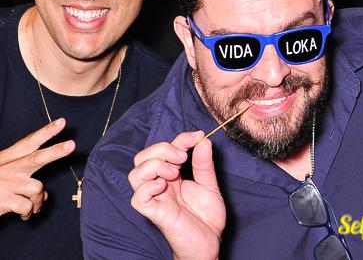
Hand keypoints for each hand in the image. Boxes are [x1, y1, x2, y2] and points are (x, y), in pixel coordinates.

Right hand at [0, 118, 74, 219]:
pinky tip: (23, 216)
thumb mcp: (4, 178)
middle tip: (72, 145)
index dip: (46, 132)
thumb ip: (25, 182)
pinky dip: (28, 213)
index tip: (62, 122)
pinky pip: (27, 207)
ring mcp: (7, 184)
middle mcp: (8, 169)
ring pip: (38, 188)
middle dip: (55, 152)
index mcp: (7, 159)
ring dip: (37, 201)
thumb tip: (44, 195)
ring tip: (32, 207)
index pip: (29, 142)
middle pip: (36, 158)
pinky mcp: (5, 200)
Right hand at [129, 131, 224, 259]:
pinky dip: (148, 187)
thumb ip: (204, 165)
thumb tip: (203, 141)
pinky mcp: (154, 213)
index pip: (165, 149)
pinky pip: (138, 199)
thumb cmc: (206, 217)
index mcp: (172, 176)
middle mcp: (160, 185)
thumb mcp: (210, 185)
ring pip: (135, 174)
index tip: (198, 136)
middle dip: (162, 149)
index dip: (180, 138)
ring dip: (155, 166)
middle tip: (183, 158)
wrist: (209, 244)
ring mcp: (155, 198)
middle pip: (142, 157)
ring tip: (174, 173)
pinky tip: (164, 187)